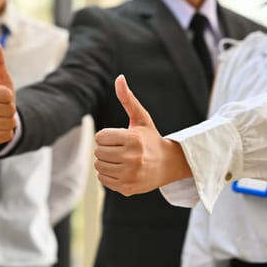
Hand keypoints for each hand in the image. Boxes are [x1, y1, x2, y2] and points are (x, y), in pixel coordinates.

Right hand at [0, 40, 16, 147]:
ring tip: (2, 117)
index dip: (10, 96)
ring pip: (8, 123)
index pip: (6, 95)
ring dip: (10, 122)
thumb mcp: (2, 79)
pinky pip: (6, 135)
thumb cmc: (0, 96)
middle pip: (8, 110)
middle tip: (3, 108)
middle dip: (11, 110)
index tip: (4, 96)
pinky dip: (8, 133)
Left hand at [94, 75, 191, 195]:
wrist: (168, 165)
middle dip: (106, 148)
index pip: (100, 137)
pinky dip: (107, 174)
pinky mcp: (127, 188)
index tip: (119, 137)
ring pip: (99, 165)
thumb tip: (119, 78)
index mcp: (133, 139)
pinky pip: (103, 179)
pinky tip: (121, 169)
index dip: (107, 136)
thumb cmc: (151, 139)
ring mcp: (129, 175)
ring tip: (120, 158)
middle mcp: (132, 158)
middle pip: (98, 152)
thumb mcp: (141, 119)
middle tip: (120, 149)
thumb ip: (128, 99)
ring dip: (105, 161)